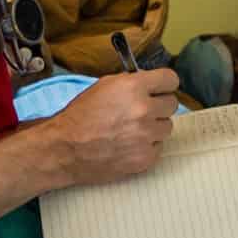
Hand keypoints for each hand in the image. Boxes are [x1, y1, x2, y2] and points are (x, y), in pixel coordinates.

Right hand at [48, 68, 178, 186]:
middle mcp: (143, 110)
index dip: (164, 84)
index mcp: (133, 87)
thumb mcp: (103, 87)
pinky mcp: (145, 158)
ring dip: (153, 127)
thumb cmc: (80, 117)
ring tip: (131, 130)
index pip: (170, 80)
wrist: (65, 148)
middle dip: (158, 106)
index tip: (161, 89)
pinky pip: (158, 147)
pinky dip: (146, 146)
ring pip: (166, 127)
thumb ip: (131, 83)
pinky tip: (128, 145)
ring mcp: (146, 136)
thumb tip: (149, 85)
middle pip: (172, 104)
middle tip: (142, 111)